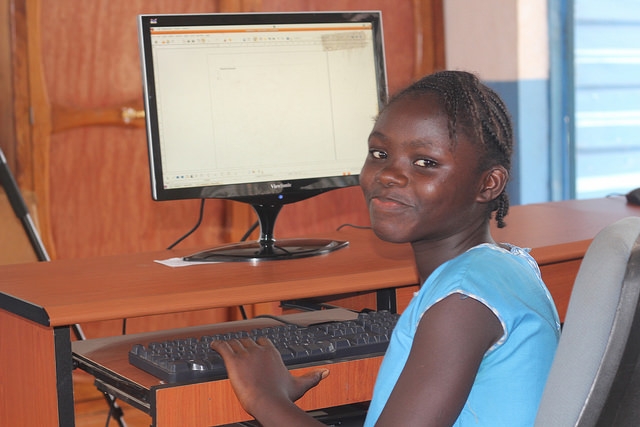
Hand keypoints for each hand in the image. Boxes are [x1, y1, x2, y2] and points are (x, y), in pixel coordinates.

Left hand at [211, 337, 328, 418]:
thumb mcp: (299, 385)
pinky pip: (222, 347)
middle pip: (247, 341)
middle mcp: (259, 350)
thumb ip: (313, 376)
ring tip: (224, 347)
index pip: (262, 342)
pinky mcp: (233, 361)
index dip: (257, 345)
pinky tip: (213, 345)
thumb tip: (326, 372)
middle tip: (237, 349)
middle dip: (242, 345)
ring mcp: (245, 354)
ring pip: (234, 343)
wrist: (268, 402)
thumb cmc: (282, 395)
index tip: (255, 348)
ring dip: (229, 345)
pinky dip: (216, 345)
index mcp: (272, 353)